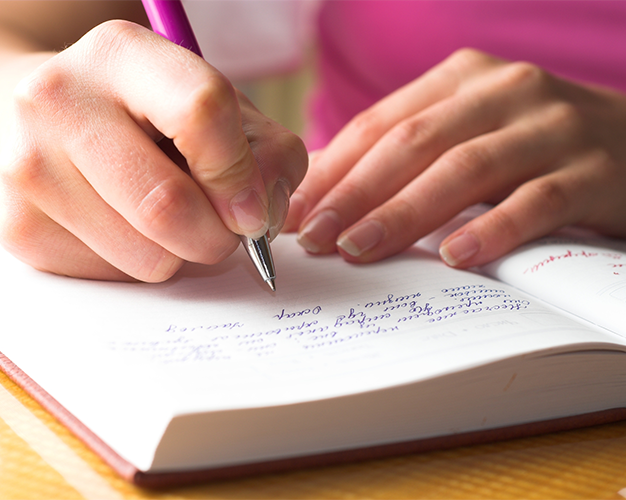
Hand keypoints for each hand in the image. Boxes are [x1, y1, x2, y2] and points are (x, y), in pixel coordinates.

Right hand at [0, 20, 305, 280]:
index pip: (201, 113)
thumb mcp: (216, 109)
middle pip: (167, 205)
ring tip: (164, 219)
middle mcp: (59, 101)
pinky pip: (114, 278)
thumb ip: (264, 152)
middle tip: (221, 230)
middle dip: (217, 237)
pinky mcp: (17, 227)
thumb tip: (260, 215)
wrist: (42, 125)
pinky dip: (138, 265)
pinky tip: (124, 227)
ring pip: (146, 257)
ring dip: (178, 255)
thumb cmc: (146, 118)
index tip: (252, 206)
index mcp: (121, 54)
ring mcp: (27, 167)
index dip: (240, 175)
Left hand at [283, 48, 625, 266]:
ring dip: (405, 213)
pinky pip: (536, 200)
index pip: (380, 123)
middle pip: (413, 144)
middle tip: (315, 238)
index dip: (332, 169)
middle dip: (355, 194)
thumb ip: (408, 154)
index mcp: (463, 79)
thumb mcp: (467, 133)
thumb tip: (325, 193)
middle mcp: (505, 92)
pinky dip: (493, 229)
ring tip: (360, 250)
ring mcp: (552, 128)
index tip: (293, 212)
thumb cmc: (531, 147)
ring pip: (465, 169)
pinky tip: (455, 258)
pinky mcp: (594, 171)